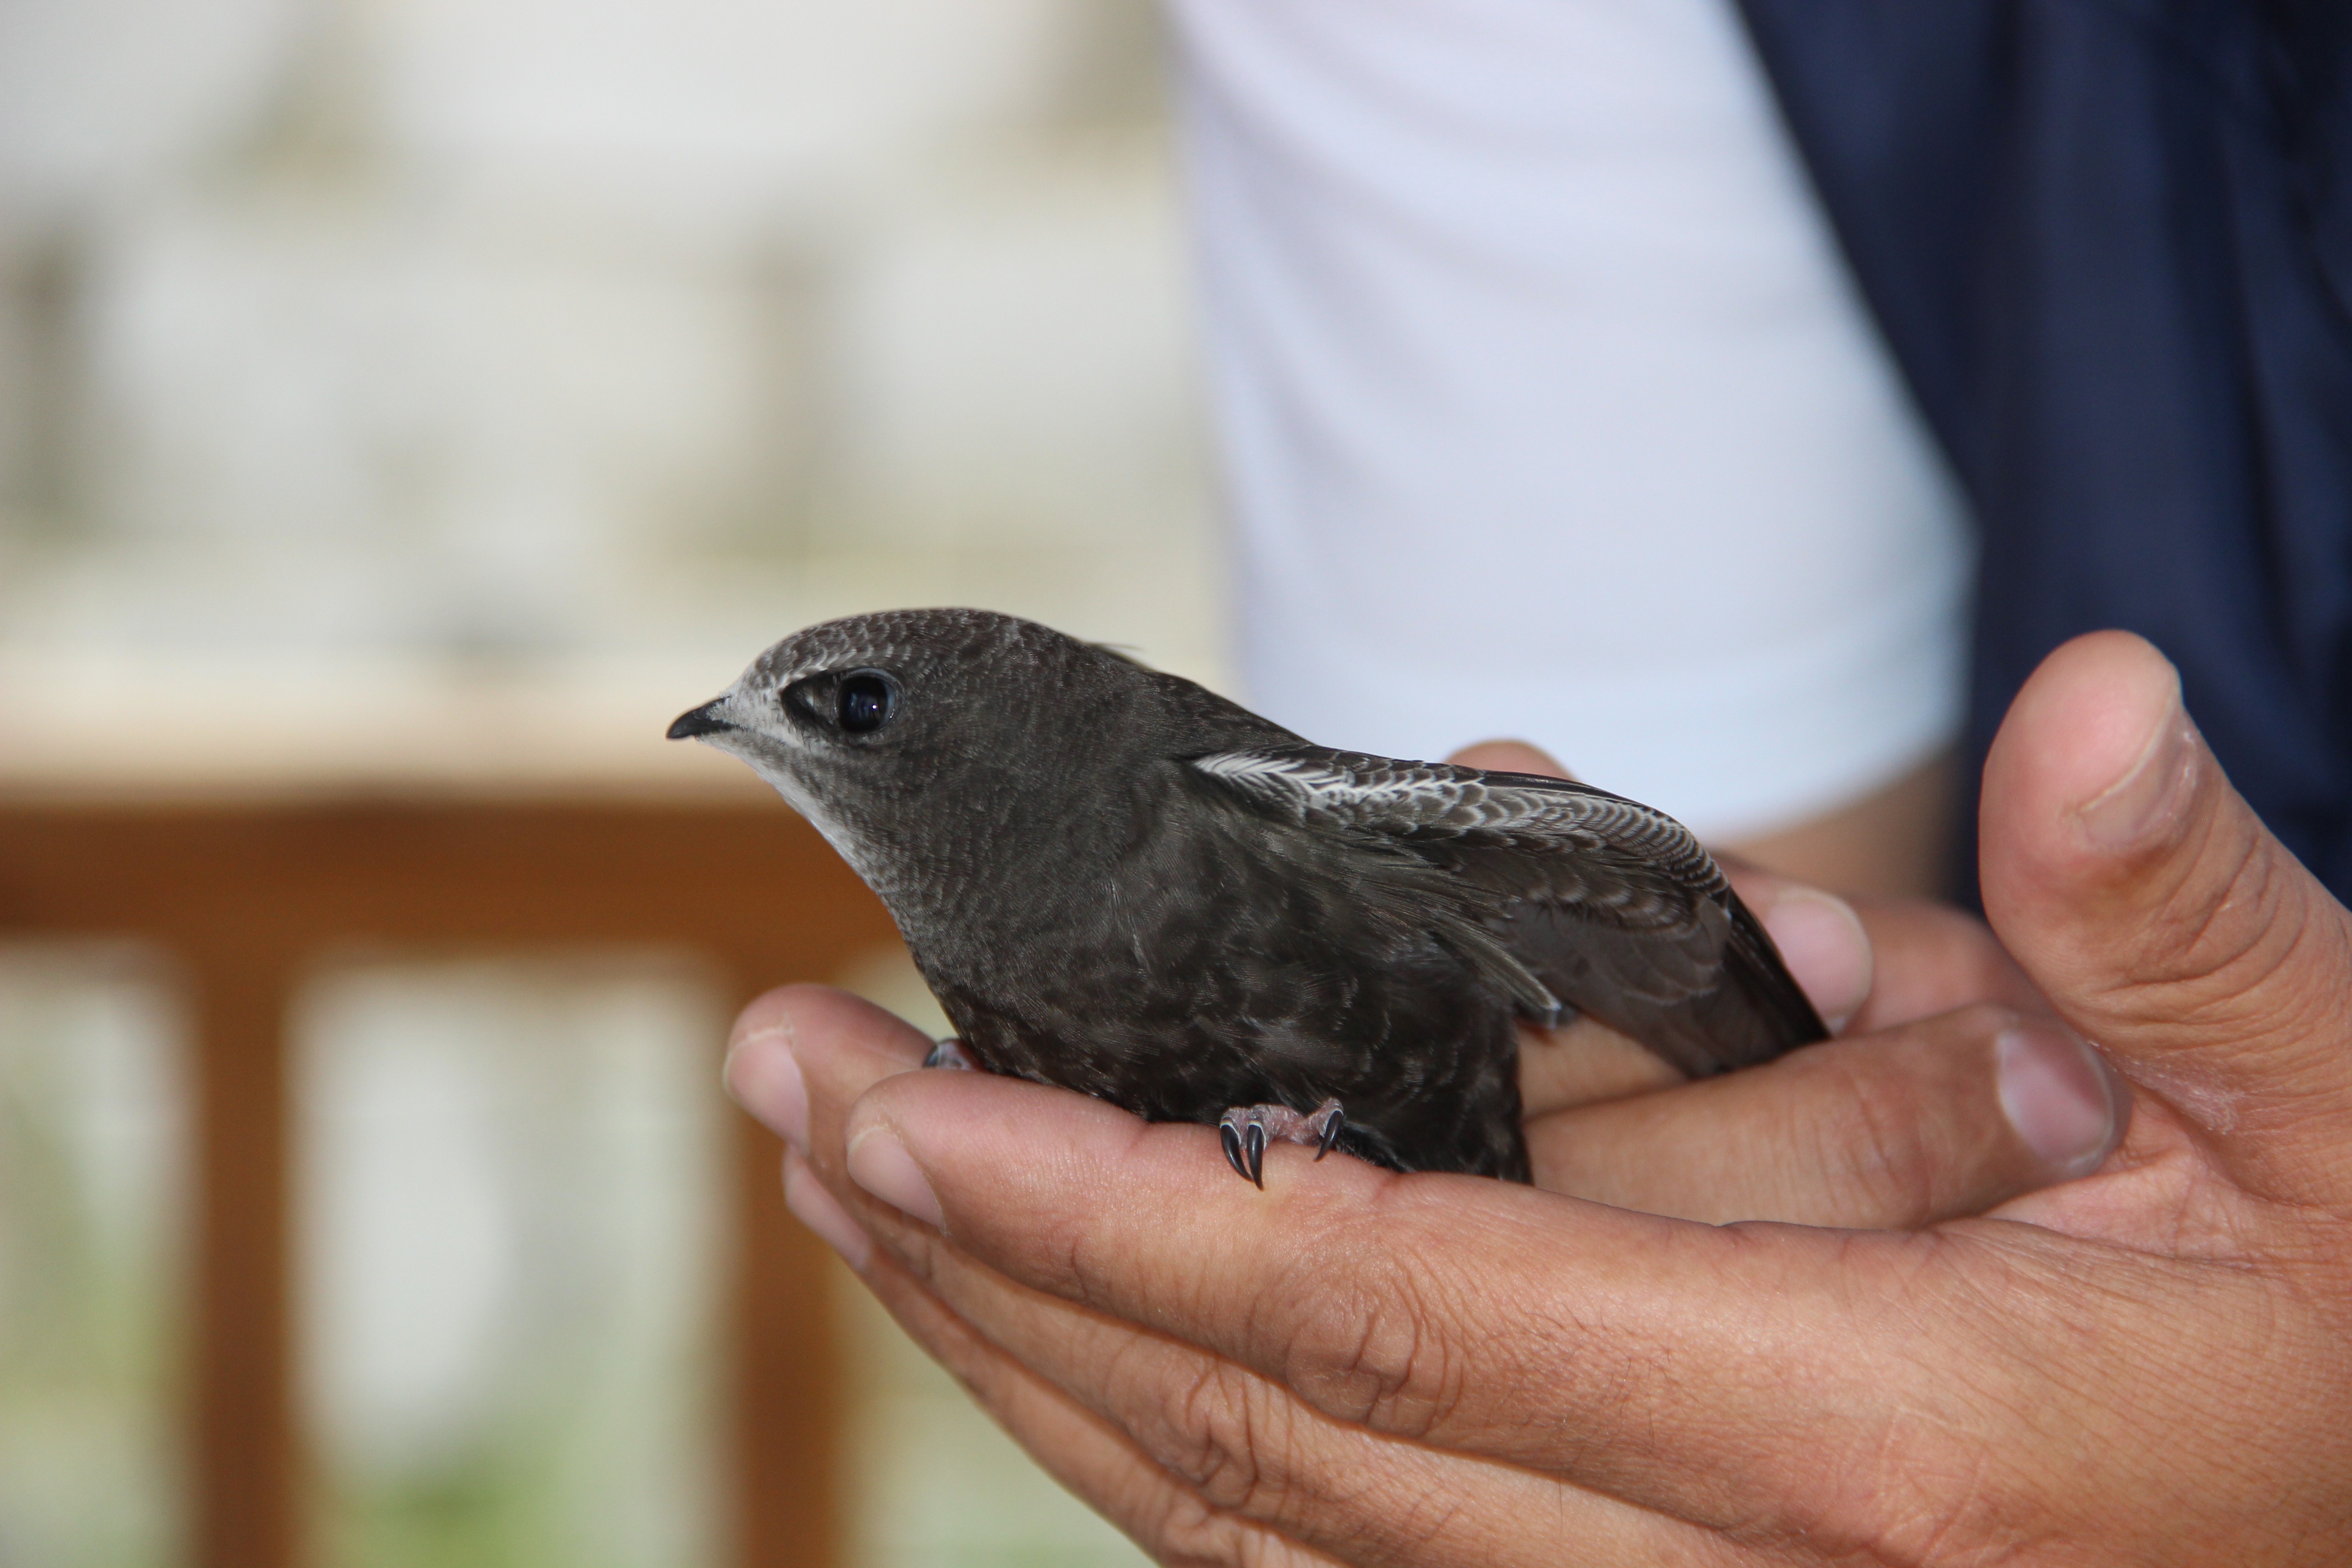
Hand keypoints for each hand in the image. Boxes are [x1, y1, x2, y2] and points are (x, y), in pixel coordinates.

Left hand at [729, 631, 2351, 1562]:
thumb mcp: (2344, 1114)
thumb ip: (2183, 925)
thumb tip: (2091, 712)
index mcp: (1871, 1452)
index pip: (1376, 1309)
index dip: (1103, 1207)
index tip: (890, 1103)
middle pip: (1249, 1436)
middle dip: (984, 1267)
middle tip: (795, 1096)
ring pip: (1253, 1524)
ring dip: (1028, 1350)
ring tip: (856, 1195)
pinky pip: (1342, 1545)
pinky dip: (1173, 1428)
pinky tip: (1061, 1321)